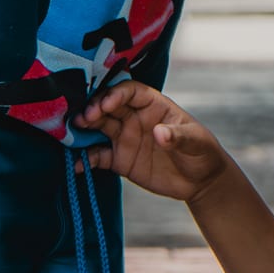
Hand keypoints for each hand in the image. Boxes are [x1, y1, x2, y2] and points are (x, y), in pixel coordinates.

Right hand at [82, 82, 230, 201]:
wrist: (200, 181)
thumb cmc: (202, 151)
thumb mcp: (196, 142)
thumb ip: (178, 136)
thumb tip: (159, 132)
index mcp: (153, 105)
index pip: (130, 92)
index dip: (116, 94)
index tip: (106, 104)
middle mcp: (134, 117)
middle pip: (108, 106)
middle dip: (93, 108)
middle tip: (83, 117)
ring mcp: (124, 137)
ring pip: (98, 127)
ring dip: (84, 128)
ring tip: (71, 133)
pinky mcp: (119, 159)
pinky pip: (98, 156)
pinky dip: (85, 159)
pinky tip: (76, 164)